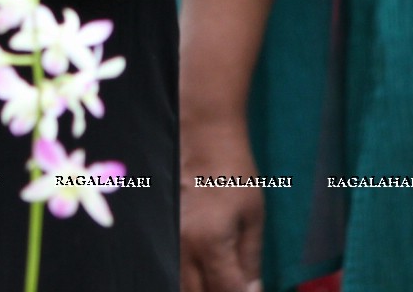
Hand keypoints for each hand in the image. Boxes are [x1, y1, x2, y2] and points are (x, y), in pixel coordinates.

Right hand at [179, 117, 264, 291]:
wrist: (201, 136)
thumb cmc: (232, 172)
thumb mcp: (253, 216)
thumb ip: (250, 258)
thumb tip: (252, 291)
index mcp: (210, 244)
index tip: (251, 291)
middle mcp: (182, 246)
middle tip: (234, 284)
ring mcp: (167, 238)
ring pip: (178, 283)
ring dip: (199, 287)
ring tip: (218, 278)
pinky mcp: (159, 228)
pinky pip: (170, 264)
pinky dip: (185, 275)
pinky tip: (200, 270)